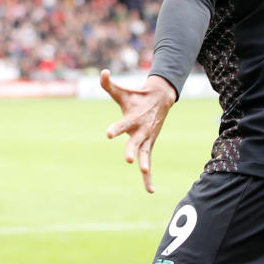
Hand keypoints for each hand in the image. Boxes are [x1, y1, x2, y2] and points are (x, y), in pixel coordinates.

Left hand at [100, 69, 176, 192]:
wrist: (160, 100)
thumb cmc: (136, 97)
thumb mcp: (122, 92)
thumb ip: (109, 84)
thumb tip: (103, 72)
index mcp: (133, 119)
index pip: (122, 125)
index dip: (115, 129)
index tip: (108, 135)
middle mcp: (141, 131)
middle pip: (135, 142)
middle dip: (131, 150)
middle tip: (127, 158)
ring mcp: (147, 139)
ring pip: (145, 155)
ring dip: (146, 165)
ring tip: (146, 174)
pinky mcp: (149, 145)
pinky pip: (148, 162)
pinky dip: (149, 178)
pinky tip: (150, 191)